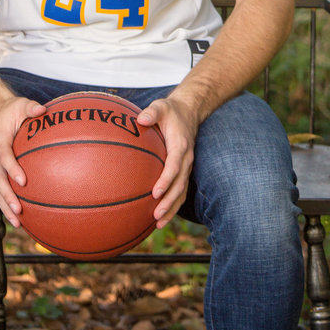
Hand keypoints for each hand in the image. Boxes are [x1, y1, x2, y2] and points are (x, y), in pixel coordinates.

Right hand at [0, 95, 45, 226]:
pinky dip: (6, 203)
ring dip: (5, 205)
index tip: (23, 181)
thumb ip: (31, 107)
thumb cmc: (11, 110)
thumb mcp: (21, 104)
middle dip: (7, 195)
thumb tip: (43, 109)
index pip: (4, 156)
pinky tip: (18, 217)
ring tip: (17, 222)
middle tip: (19, 209)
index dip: (12, 168)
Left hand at [136, 96, 198, 228]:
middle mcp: (186, 159)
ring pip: (181, 192)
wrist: (189, 112)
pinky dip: (172, 204)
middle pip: (180, 185)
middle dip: (169, 202)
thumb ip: (152, 112)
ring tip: (158, 223)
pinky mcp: (183, 171)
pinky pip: (179, 190)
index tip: (155, 192)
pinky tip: (160, 215)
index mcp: (180, 146)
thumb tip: (140, 119)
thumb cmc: (170, 110)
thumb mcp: (161, 106)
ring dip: (171, 208)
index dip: (166, 181)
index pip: (174, 167)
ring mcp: (186, 167)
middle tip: (155, 216)